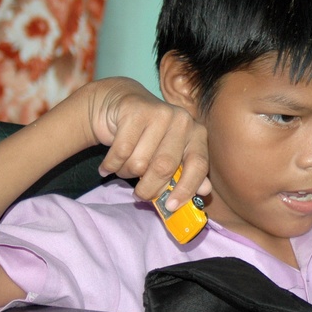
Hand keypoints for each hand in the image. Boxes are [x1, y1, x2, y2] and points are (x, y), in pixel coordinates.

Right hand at [85, 78, 210, 209]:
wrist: (121, 104)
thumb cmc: (150, 137)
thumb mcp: (172, 154)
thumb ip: (187, 173)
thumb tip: (205, 190)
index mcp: (197, 134)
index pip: (198, 165)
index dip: (186, 188)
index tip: (171, 207)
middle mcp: (183, 121)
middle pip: (165, 167)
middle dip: (149, 188)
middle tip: (139, 195)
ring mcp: (160, 113)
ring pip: (140, 162)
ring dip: (126, 174)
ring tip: (123, 170)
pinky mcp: (135, 110)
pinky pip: (120, 152)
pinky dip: (111, 165)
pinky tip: (107, 167)